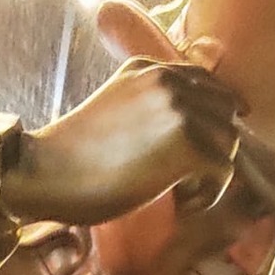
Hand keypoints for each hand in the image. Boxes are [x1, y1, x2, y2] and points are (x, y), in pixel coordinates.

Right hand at [2, 59, 239, 226]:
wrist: (46, 172)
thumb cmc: (71, 158)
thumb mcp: (113, 111)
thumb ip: (145, 108)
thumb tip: (179, 135)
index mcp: (148, 68)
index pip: (206, 83)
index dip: (218, 115)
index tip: (216, 144)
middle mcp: (167, 80)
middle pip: (224, 113)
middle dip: (214, 149)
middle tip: (186, 181)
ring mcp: (178, 110)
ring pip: (229, 142)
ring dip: (211, 175)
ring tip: (180, 195)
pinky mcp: (186, 145)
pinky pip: (223, 172)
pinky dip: (207, 196)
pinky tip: (181, 205)